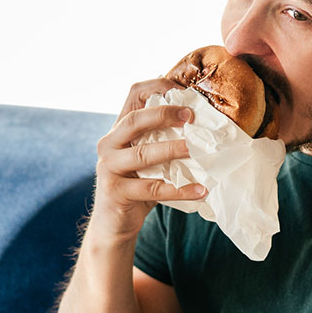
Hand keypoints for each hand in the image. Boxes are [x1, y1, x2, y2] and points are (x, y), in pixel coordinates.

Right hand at [88, 79, 207, 245]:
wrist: (113, 225)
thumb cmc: (137, 187)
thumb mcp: (147, 159)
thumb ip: (162, 140)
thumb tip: (202, 123)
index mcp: (118, 130)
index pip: (133, 95)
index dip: (158, 87)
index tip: (185, 91)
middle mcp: (109, 144)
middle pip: (135, 120)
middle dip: (164, 114)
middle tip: (192, 117)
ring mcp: (109, 168)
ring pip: (144, 154)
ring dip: (174, 150)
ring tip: (198, 150)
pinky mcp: (116, 192)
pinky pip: (152, 189)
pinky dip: (179, 189)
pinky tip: (200, 190)